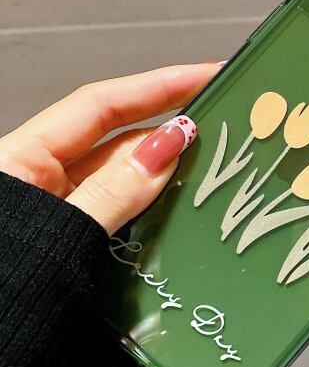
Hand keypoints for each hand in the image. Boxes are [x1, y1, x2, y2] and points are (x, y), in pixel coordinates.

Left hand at [0, 63, 220, 234]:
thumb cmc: (0, 292)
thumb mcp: (57, 231)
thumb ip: (114, 191)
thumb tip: (169, 146)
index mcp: (24, 160)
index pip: (102, 106)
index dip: (157, 85)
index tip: (206, 74)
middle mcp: (47, 182)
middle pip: (120, 142)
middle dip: (172, 128)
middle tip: (228, 120)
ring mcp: (68, 216)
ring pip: (129, 182)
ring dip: (171, 173)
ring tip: (219, 165)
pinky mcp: (84, 248)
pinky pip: (128, 217)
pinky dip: (159, 211)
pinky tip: (190, 213)